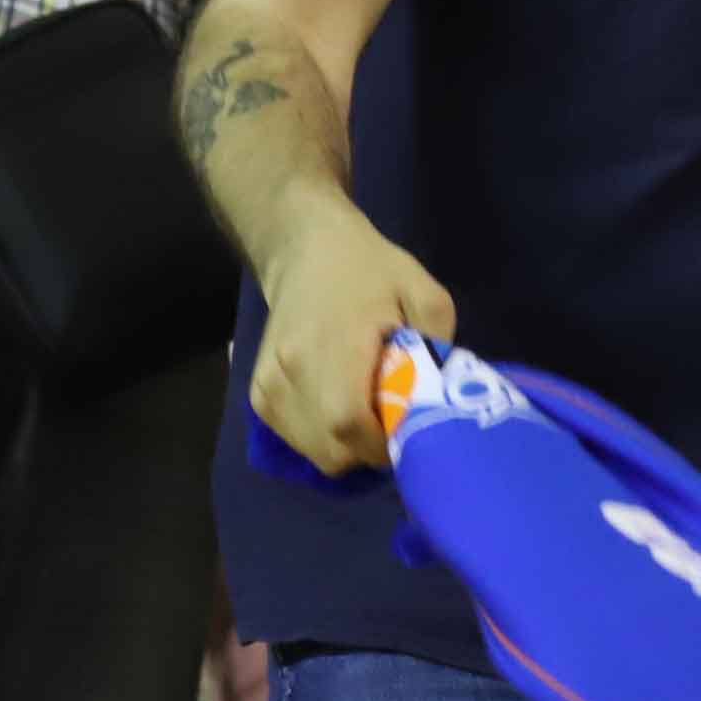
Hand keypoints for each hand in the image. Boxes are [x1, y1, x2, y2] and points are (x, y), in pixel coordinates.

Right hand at [249, 208, 457, 476]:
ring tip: (366, 408)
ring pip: (314, 452)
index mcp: (333, 346)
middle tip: (392, 421)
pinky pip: (297, 439)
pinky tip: (338, 403)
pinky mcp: (258, 394)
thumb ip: (439, 347)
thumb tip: (442, 400)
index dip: (383, 444)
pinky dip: (322, 437)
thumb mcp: (423, 292)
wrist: (307, 249)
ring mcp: (267, 386)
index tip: (409, 434)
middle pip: (332, 451)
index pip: (349, 424)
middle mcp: (290, 372)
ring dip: (347, 446)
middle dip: (370, 450)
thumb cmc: (370, 269)